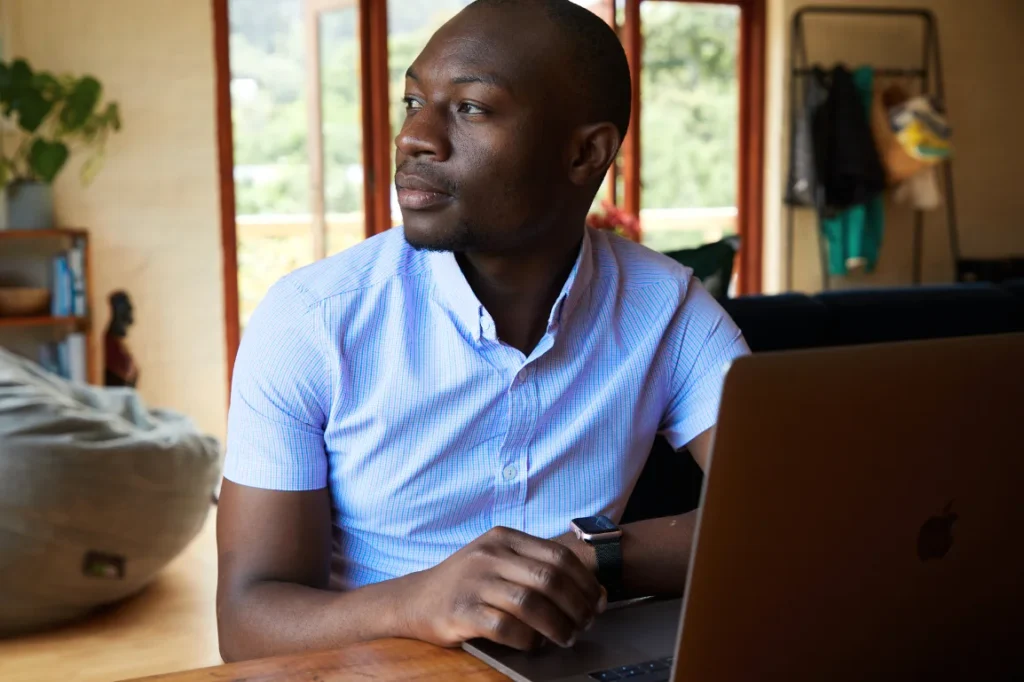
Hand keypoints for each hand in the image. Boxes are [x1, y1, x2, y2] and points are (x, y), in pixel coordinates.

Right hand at [401, 526, 606, 649]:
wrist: (414, 599)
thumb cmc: (467, 583)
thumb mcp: (498, 560)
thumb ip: (537, 569)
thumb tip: (591, 593)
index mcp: (504, 538)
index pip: (558, 555)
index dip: (585, 581)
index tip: (598, 602)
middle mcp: (489, 555)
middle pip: (549, 579)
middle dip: (576, 606)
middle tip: (585, 624)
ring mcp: (473, 582)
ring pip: (530, 604)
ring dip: (557, 626)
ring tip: (566, 638)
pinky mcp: (460, 611)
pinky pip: (505, 628)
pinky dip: (526, 640)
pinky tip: (533, 644)